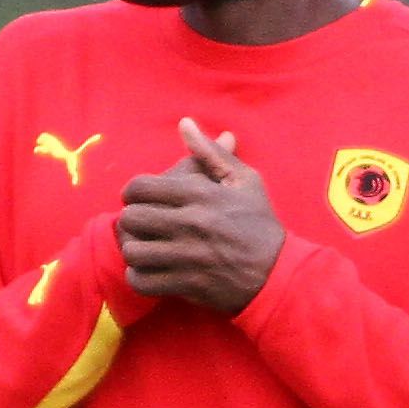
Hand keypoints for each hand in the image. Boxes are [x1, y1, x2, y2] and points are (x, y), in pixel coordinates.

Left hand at [115, 120, 287, 313]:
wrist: (277, 272)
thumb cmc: (258, 222)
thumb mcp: (243, 180)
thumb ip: (210, 152)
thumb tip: (184, 123)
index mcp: (200, 194)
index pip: (141, 187)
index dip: (133, 192)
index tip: (140, 199)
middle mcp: (190, 223)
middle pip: (132, 218)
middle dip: (131, 220)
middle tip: (142, 224)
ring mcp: (187, 256)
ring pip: (133, 251)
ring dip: (134, 250)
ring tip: (144, 248)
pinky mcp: (186, 284)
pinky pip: (141, 281)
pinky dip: (139, 277)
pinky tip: (149, 271)